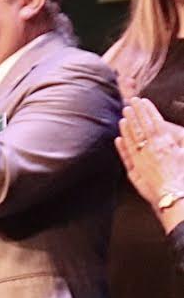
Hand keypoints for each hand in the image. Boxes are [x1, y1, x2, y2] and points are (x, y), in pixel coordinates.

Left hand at [117, 97, 183, 218]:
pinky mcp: (136, 172)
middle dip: (135, 113)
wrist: (177, 196)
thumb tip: (167, 127)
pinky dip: (122, 146)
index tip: (142, 101)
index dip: (148, 110)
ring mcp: (141, 160)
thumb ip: (179, 138)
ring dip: (127, 126)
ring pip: (132, 139)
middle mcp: (152, 149)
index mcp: (166, 143)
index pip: (155, 121)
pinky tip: (118, 138)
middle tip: (130, 102)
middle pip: (141, 127)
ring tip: (123, 116)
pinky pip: (127, 156)